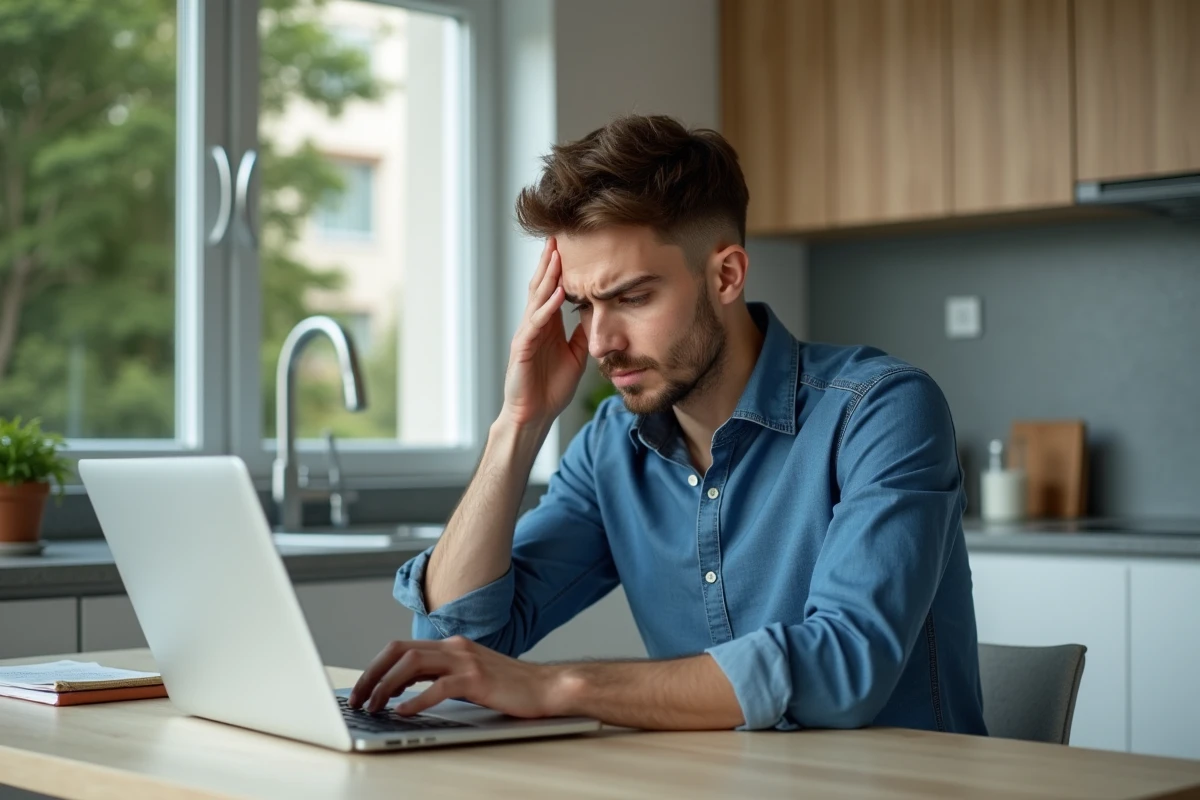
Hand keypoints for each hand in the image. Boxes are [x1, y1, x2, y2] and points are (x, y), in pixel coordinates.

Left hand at [347, 636, 567, 717]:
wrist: (547, 687)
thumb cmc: (510, 686)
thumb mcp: (468, 676)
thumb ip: (440, 675)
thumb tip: (404, 688)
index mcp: (451, 646)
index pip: (401, 648)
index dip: (376, 667)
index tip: (361, 689)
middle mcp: (455, 647)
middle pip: (399, 652)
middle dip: (372, 674)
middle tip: (357, 699)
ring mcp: (466, 661)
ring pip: (412, 664)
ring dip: (387, 686)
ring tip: (374, 706)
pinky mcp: (478, 679)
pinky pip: (438, 687)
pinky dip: (416, 700)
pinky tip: (403, 713)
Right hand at [501, 238, 588, 428]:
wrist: (535, 415)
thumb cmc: (551, 387)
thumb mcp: (577, 355)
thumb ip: (584, 333)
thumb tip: (600, 312)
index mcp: (547, 325)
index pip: (553, 289)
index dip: (560, 268)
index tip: (571, 245)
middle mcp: (535, 325)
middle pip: (541, 286)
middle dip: (550, 262)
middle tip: (558, 236)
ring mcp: (527, 335)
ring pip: (537, 299)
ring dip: (547, 277)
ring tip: (557, 256)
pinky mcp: (522, 349)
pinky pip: (535, 324)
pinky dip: (546, 308)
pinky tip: (556, 294)